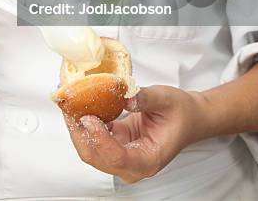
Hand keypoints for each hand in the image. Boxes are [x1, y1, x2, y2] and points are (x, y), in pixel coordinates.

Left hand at [63, 85, 202, 184]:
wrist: (188, 117)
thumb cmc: (181, 113)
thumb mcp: (165, 99)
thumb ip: (144, 97)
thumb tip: (123, 93)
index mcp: (148, 159)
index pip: (116, 157)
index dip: (99, 139)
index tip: (88, 117)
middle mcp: (132, 164)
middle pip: (96, 157)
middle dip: (78, 132)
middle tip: (69, 105)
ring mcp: (121, 157)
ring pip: (90, 149)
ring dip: (77, 126)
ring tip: (69, 101)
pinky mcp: (115, 144)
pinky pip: (93, 137)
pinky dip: (84, 122)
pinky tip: (79, 104)